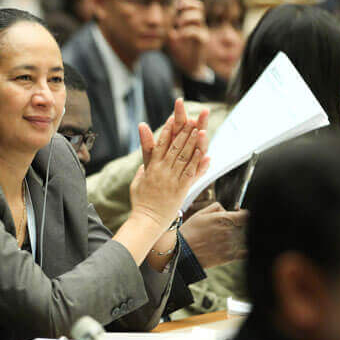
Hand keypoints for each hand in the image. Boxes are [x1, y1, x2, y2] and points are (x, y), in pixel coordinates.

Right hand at [129, 98, 210, 227]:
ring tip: (199, 130)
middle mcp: (162, 171)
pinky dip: (196, 161)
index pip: (160, 145)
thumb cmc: (140, 203)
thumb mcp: (137, 183)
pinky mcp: (180, 188)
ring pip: (183, 157)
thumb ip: (142, 172)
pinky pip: (189, 172)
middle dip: (183, 132)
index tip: (172, 120)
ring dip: (192, 142)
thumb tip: (143, 165)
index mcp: (151, 168)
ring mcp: (171, 179)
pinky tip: (202, 152)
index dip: (167, 132)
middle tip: (190, 120)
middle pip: (174, 148)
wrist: (146, 219)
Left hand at [167, 0, 208, 79]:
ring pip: (199, 17)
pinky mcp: (203, 41)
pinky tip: (177, 36)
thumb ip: (170, 27)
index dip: (187, 0)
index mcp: (193, 21)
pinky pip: (197, 31)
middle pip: (199, 6)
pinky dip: (185, 32)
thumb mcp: (172, 38)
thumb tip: (168, 19)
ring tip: (177, 25)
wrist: (188, 67)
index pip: (194, 5)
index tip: (176, 2)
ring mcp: (203, 32)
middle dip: (188, 4)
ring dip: (186, 17)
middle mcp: (200, 24)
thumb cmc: (181, 52)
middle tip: (178, 9)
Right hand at [180, 202, 247, 267]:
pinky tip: (234, 250)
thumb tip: (225, 209)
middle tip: (219, 230)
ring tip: (217, 240)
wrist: (182, 251)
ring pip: (239, 239)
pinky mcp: (228, 256)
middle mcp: (229, 231)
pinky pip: (241, 253)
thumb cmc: (189, 232)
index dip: (243, 215)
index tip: (239, 216)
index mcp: (223, 219)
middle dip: (233, 227)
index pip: (245, 215)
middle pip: (240, 227)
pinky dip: (240, 251)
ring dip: (232, 239)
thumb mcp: (199, 214)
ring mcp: (230, 244)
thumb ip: (215, 207)